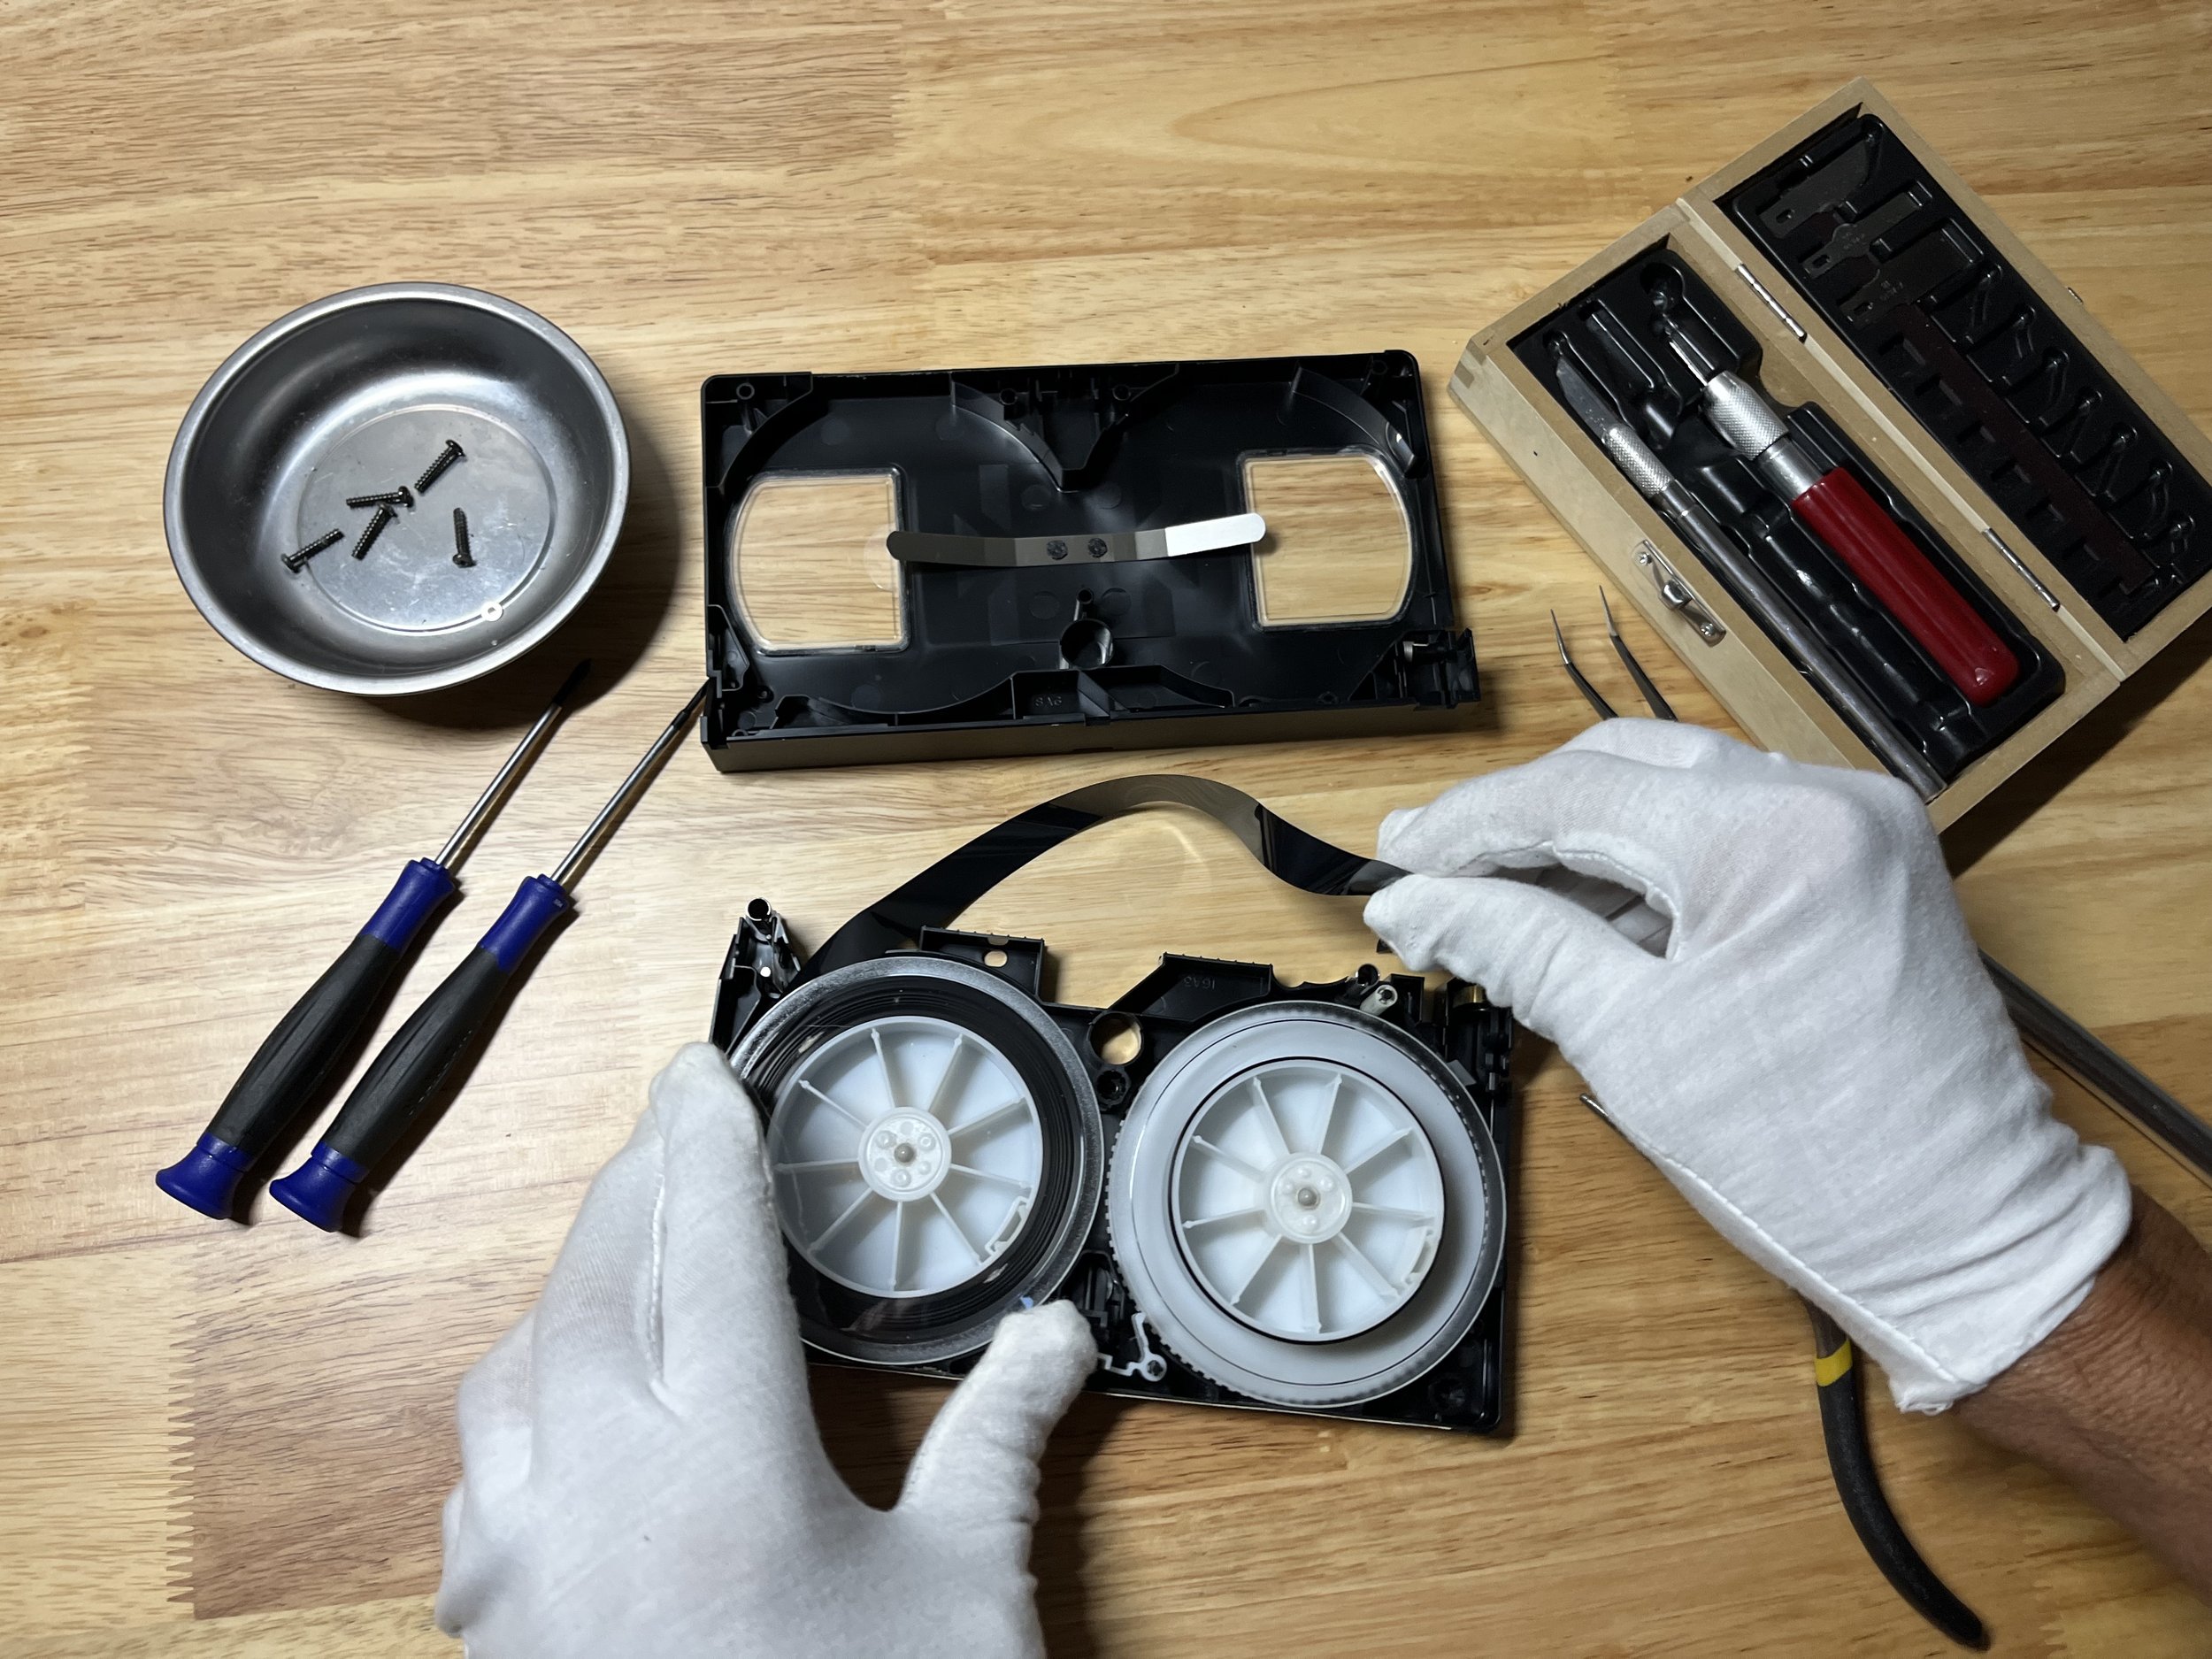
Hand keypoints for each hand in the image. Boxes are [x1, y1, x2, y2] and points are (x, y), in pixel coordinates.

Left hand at [436, 1043, 1098, 1657]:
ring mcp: (527, 1562)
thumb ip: (998, 1447)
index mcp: (720, 1461)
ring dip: (573, 1285)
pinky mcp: (497, 1628)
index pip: (707, 1244)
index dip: (712, 1139)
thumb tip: (1052, 1344)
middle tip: (681, 1129)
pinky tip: (569, 1415)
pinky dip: (525, 1404)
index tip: (708, 1070)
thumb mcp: (959, 1598)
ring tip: (630, 1250)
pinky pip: (483, 1470)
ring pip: (517, 1364)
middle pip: (598, 1275)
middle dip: (639, 1183)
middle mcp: (597, 1488)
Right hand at [1364, 721, 2128, 1411]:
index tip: (1398, 862)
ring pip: (1675, 792)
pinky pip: (1732, 830)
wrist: (1966, 1234)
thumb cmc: (1823, 1165)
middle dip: (1519, 824)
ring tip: (1498, 910)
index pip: (1577, 790)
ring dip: (1582, 845)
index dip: (1468, 827)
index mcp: (1774, 837)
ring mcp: (1860, 829)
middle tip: (1430, 876)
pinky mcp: (1869, 866)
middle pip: (1624, 769)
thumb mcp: (1630, 1045)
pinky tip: (1588, 920)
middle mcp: (1831, 803)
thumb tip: (1419, 902)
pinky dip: (1652, 868)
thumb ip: (1513, 946)